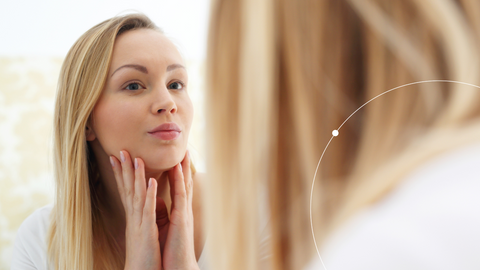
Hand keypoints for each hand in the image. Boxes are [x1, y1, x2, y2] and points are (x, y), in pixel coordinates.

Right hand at [110, 151, 161, 269]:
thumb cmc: (144, 256)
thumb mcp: (145, 233)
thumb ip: (147, 217)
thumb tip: (151, 204)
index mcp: (134, 217)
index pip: (126, 191)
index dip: (121, 174)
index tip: (117, 158)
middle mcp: (134, 218)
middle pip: (128, 189)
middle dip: (124, 169)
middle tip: (120, 150)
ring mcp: (139, 223)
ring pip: (137, 195)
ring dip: (136, 176)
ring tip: (136, 158)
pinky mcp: (147, 231)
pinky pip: (149, 210)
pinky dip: (150, 195)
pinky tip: (152, 181)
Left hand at [160, 151, 198, 269]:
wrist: (178, 268)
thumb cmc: (171, 252)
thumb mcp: (165, 228)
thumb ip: (163, 213)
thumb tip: (158, 200)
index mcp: (178, 212)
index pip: (178, 188)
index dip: (177, 173)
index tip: (175, 157)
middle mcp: (183, 210)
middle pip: (184, 183)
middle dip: (183, 165)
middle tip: (184, 148)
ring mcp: (184, 213)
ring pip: (184, 185)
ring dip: (182, 168)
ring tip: (182, 152)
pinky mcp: (182, 218)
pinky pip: (180, 196)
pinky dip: (179, 181)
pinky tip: (177, 168)